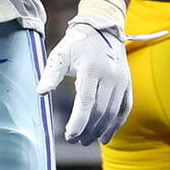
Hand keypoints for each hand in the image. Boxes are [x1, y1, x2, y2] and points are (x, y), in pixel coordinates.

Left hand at [37, 11, 132, 144]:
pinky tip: (105, 137)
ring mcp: (122, 81)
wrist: (103, 28)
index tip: (69, 135)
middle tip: (74, 140)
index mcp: (91, 68)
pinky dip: (116, 125)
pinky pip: (124, 109)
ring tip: (86, 141)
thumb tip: (40, 93)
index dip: (78, 122)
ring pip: (113, 113)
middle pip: (100, 111)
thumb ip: (51, 74)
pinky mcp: (128, 84)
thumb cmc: (77, 43)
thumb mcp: (60, 54)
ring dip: (100, 131)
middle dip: (87, 130)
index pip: (86, 102)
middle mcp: (110, 75)